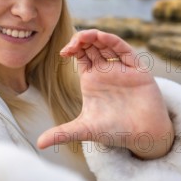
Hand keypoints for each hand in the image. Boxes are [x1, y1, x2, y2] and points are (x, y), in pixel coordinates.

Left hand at [37, 29, 173, 158]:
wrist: (142, 137)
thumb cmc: (115, 131)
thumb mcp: (84, 130)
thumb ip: (62, 133)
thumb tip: (39, 144)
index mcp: (92, 79)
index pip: (80, 55)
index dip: (72, 48)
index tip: (63, 52)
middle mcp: (106, 71)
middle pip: (92, 46)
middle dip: (81, 39)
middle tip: (72, 43)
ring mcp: (122, 68)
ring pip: (107, 44)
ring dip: (96, 37)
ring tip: (84, 37)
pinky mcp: (137, 70)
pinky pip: (125, 51)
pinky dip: (114, 42)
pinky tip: (103, 38)